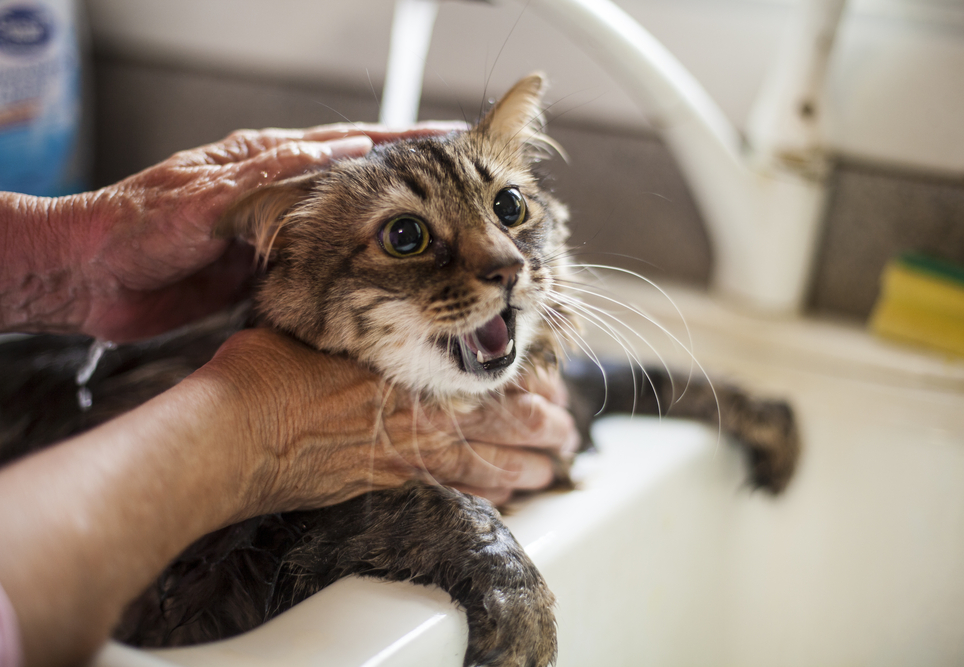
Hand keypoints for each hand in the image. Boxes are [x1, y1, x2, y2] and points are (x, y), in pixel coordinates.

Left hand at [69, 122, 465, 341]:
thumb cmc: (128, 230)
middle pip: (360, 185)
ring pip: (350, 231)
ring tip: (443, 239)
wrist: (85, 281)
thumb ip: (267, 179)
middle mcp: (278, 197)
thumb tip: (336, 153)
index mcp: (264, 165)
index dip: (401, 142)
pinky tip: (387, 283)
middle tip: (467, 191)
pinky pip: (326, 271)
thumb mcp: (201, 200)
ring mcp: (277, 238)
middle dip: (415, 187)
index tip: (452, 140)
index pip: (346, 146)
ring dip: (395, 234)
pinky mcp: (267, 278)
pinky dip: (359, 274)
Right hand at [200, 328, 579, 514]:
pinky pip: (443, 492)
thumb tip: (356, 285)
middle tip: (566, 438)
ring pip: (479, 468)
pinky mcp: (377, 484)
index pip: (487, 385)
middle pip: (496, 430)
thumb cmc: (268, 373)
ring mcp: (399, 457)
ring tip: (549, 472)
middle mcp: (415, 419)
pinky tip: (497, 500)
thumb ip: (354, 316)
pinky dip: (476, 495)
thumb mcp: (317, 322)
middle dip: (537, 435)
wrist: (232, 436)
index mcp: (409, 374)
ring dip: (519, 470)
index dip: (525, 392)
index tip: (549, 391)